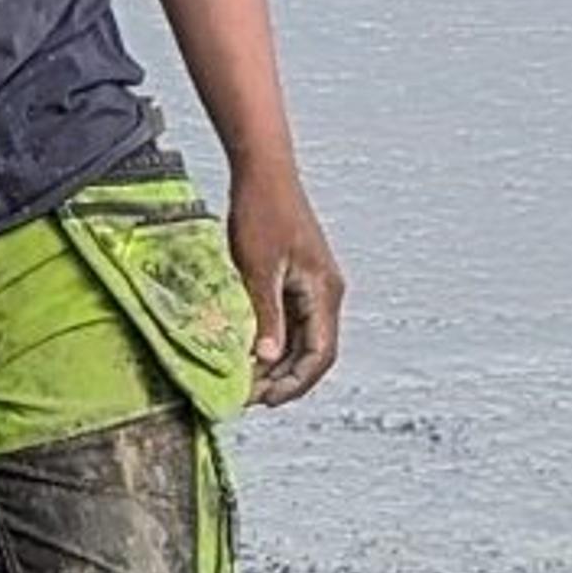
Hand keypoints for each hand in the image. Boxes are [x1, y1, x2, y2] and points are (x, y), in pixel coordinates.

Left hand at [226, 157, 341, 404]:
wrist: (264, 172)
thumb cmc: (261, 214)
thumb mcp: (258, 268)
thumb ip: (266, 315)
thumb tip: (269, 360)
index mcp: (324, 293)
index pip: (319, 355)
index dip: (294, 383)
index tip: (263, 400)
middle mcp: (326, 294)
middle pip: (314, 353)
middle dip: (284, 380)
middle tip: (247, 398)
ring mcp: (314, 287)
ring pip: (302, 340)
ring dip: (278, 364)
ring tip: (245, 381)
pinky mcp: (298, 279)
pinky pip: (291, 322)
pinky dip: (273, 341)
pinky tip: (247, 352)